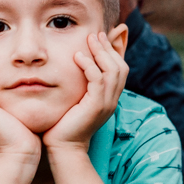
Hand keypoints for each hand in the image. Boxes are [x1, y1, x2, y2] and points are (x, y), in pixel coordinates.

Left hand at [43, 32, 128, 152]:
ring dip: (101, 52)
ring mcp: (107, 104)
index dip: (112, 50)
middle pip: (120, 66)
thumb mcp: (74, 99)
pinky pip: (98, 80)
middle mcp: (112, 100)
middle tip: (95, 34)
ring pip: (113, 71)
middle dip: (108, 47)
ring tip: (89, 39)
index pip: (120, 69)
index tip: (99, 36)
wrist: (63, 148)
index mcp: (109, 98)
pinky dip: (90, 66)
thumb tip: (72, 65)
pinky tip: (78, 57)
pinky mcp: (96, 106)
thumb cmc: (63, 124)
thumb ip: (78, 84)